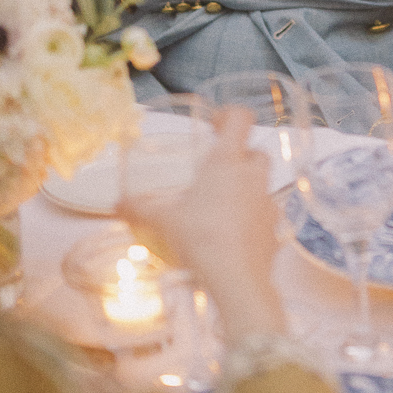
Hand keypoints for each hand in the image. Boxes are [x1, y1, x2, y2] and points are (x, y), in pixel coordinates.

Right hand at [125, 107, 286, 343]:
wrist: (237, 278)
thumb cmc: (201, 238)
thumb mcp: (163, 221)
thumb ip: (139, 209)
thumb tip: (117, 204)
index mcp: (227, 162)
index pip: (240, 119)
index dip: (229, 114)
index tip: (215, 124)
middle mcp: (252, 176)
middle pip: (255, 151)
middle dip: (239, 155)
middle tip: (215, 170)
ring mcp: (268, 201)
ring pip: (262, 183)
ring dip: (246, 187)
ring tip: (221, 205)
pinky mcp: (276, 227)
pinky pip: (265, 213)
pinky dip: (252, 217)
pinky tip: (233, 232)